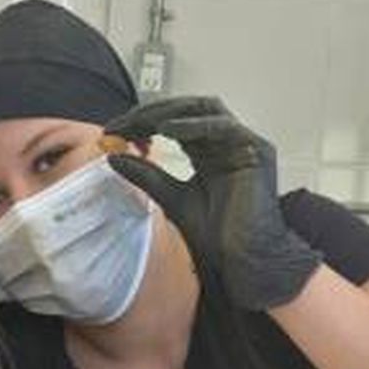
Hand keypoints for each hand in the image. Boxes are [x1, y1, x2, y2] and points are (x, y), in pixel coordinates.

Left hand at [102, 97, 321, 309]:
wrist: (243, 259)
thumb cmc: (217, 236)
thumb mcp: (170, 199)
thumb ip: (146, 176)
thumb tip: (113, 156)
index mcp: (208, 152)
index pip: (172, 123)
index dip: (142, 123)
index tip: (113, 132)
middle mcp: (225, 143)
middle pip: (186, 109)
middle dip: (150, 113)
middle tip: (121, 124)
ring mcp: (242, 143)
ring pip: (204, 108)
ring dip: (169, 112)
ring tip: (140, 122)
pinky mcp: (255, 149)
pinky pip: (223, 126)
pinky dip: (194, 124)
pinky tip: (168, 130)